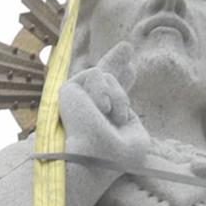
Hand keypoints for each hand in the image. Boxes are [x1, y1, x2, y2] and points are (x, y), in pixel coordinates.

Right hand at [58, 43, 149, 172]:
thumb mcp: (135, 137)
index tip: (132, 71)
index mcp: (106, 122)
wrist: (95, 157)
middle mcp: (91, 109)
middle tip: (127, 47)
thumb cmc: (116, 156)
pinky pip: (98, 73)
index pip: (114, 98)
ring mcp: (79, 100)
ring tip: (109, 114)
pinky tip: (101, 109)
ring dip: (118, 97)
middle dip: (116, 61)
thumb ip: (130, 117)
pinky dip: (104, 90)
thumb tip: (123, 100)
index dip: (123, 83)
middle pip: (104, 79)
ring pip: (108, 76)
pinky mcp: (70, 90)